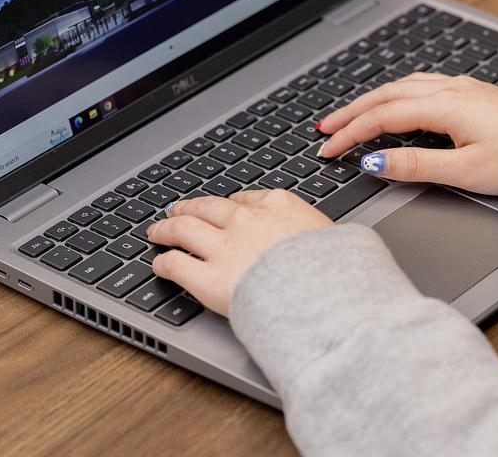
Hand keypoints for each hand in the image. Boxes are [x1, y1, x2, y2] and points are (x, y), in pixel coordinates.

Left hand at [147, 189, 331, 315]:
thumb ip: (321, 236)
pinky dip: (163, 263)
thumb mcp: (336, 238)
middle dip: (190, 208)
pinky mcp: (208, 278)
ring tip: (157, 231)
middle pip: (208, 207)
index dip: (229, 206)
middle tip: (177, 210)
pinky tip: (158, 264)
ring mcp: (225, 247)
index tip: (223, 209)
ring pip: (183, 228)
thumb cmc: (338, 274)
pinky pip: (176, 264)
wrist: (326, 298)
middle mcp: (246, 220)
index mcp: (279, 205)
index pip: (245, 200)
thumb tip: (340, 242)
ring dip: (166, 228)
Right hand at [317, 73, 497, 194]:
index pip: (380, 118)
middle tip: (323, 129)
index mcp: (442, 105)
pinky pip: (418, 84)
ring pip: (400, 86)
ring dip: (370, 100)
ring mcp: (458, 86)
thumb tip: (374, 163)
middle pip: (384, 95)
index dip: (349, 134)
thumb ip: (415, 166)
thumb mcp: (465, 170)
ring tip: (348, 115)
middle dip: (349, 112)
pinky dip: (393, 94)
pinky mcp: (469, 90)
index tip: (327, 150)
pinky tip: (392, 101)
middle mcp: (446, 89)